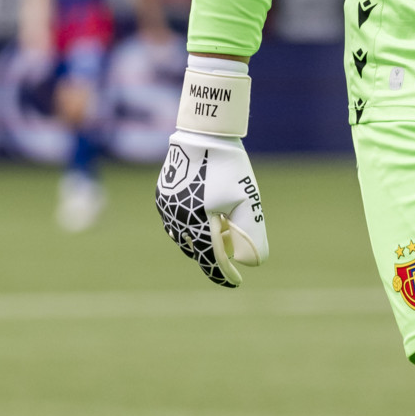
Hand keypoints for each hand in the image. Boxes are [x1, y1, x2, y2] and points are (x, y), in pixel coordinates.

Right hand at [154, 55, 267, 286]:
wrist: (202, 133)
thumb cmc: (229, 167)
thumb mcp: (248, 200)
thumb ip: (252, 234)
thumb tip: (251, 262)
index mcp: (199, 223)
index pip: (213, 261)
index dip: (225, 275)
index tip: (237, 282)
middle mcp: (178, 220)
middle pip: (198, 250)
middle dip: (214, 255)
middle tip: (231, 254)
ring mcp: (167, 209)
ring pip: (184, 238)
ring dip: (200, 241)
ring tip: (217, 235)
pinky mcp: (162, 197)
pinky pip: (174, 222)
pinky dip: (189, 226)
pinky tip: (201, 218)